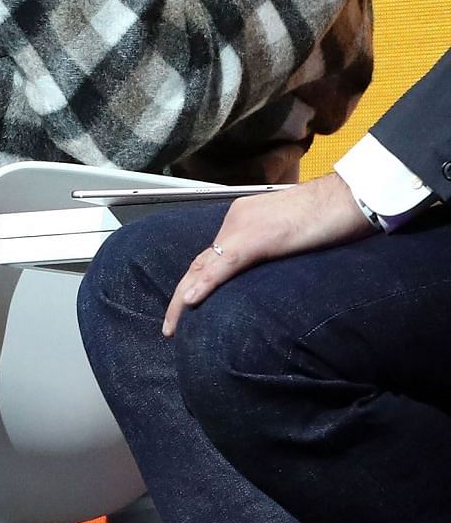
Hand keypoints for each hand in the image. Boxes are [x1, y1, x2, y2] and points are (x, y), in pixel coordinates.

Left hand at [161, 173, 373, 335]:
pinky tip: (189, 302)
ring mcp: (243, 227)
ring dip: (184, 298)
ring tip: (171, 325)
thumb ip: (273, 250)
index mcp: (243, 219)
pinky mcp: (256, 238)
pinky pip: (224, 265)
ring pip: (204, 266)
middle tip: (170, 325)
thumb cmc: (333, 216)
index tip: (186, 305)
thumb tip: (264, 276)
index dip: (196, 281)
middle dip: (182, 294)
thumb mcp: (295, 237)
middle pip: (200, 262)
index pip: (212, 256)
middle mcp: (236, 220)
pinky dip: (204, 285)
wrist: (351, 196)